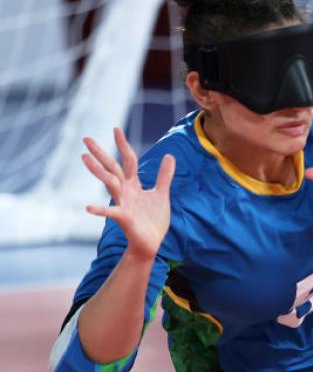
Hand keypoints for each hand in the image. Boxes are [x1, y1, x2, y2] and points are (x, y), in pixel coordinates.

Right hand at [81, 127, 173, 259]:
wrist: (151, 243)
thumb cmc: (153, 219)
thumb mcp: (161, 194)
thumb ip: (163, 176)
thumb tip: (169, 155)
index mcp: (134, 184)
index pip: (128, 160)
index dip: (123, 144)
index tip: (115, 128)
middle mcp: (125, 191)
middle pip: (112, 168)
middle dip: (100, 153)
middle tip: (86, 138)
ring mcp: (122, 203)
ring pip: (109, 183)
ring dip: (97, 171)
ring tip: (84, 158)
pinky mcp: (123, 218)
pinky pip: (110, 212)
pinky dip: (100, 210)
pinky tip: (88, 207)